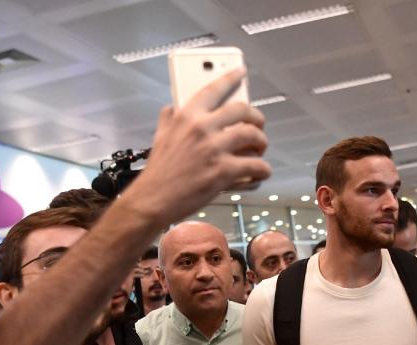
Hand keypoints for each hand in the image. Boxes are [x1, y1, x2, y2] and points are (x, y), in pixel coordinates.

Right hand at [122, 68, 270, 225]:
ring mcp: (214, 149)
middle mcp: (202, 128)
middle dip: (256, 117)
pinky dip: (263, 170)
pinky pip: (256, 166)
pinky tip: (261, 173)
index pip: (213, 89)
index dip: (230, 78)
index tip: (242, 72)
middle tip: (259, 125)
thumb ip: (168, 120)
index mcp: (186, 116)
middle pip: (242, 110)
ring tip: (260, 150)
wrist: (153, 199)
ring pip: (254, 136)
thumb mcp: (160, 137)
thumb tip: (171, 108)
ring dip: (262, 143)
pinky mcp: (223, 171)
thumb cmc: (158, 171)